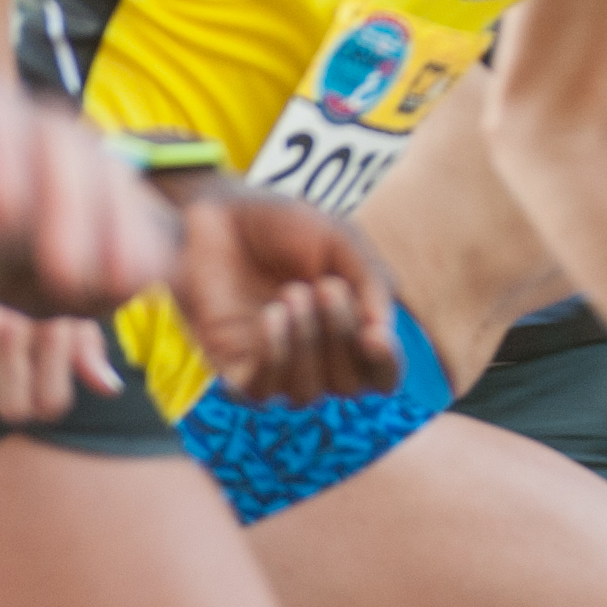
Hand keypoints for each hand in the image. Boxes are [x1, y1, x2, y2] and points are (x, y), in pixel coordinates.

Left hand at [0, 38, 172, 309]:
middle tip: (82, 274)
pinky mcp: (13, 201)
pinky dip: (112, 240)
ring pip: (80, 174)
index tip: (5, 212)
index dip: (3, 152)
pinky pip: (80, 210)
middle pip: (49, 138)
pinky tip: (138, 282)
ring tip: (129, 281)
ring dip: (111, 223)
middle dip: (77, 201)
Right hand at [0, 300, 123, 422]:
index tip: (44, 378)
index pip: (49, 404)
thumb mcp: (71, 307)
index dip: (48, 400)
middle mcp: (6, 320)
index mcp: (51, 321)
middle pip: (11, 411)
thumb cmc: (35, 279)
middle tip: (14, 375)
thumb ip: (88, 349)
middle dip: (15, 402)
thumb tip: (109, 387)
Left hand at [170, 184, 400, 406]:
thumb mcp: (341, 241)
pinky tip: (271, 315)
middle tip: (326, 287)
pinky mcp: (231, 365)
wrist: (221, 212)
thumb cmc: (284, 227)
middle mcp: (314, 357)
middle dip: (342, 338)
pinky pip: (259, 392)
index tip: (375, 337)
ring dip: (306, 345)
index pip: (380, 376)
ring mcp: (272, 366)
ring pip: (306, 394)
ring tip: (291, 293)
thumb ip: (371, 281)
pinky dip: (273, 357)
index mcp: (348, 332)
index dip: (385, 365)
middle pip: (348, 386)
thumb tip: (382, 333)